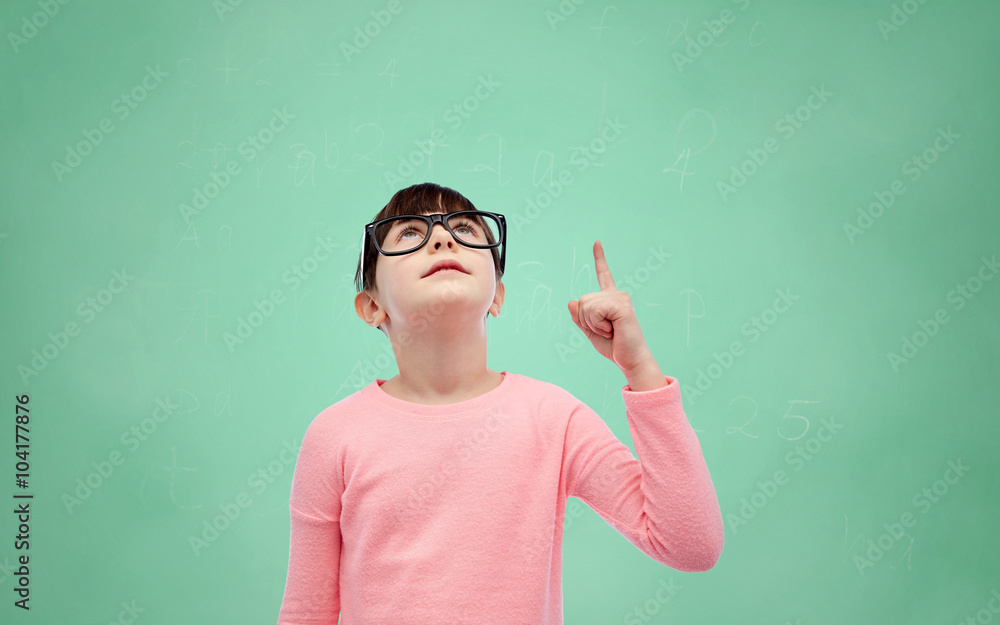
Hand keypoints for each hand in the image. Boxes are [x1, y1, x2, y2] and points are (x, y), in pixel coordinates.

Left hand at [567, 241, 655, 374]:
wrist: (630, 360)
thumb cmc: (614, 347)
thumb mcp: (591, 332)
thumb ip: (580, 318)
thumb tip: (571, 302)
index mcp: (610, 299)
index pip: (604, 275)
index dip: (600, 258)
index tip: (596, 242)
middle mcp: (617, 294)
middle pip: (582, 300)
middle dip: (586, 320)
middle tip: (606, 330)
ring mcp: (620, 298)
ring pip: (586, 306)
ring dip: (592, 324)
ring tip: (610, 330)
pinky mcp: (622, 306)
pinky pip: (594, 311)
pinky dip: (598, 324)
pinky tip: (613, 329)